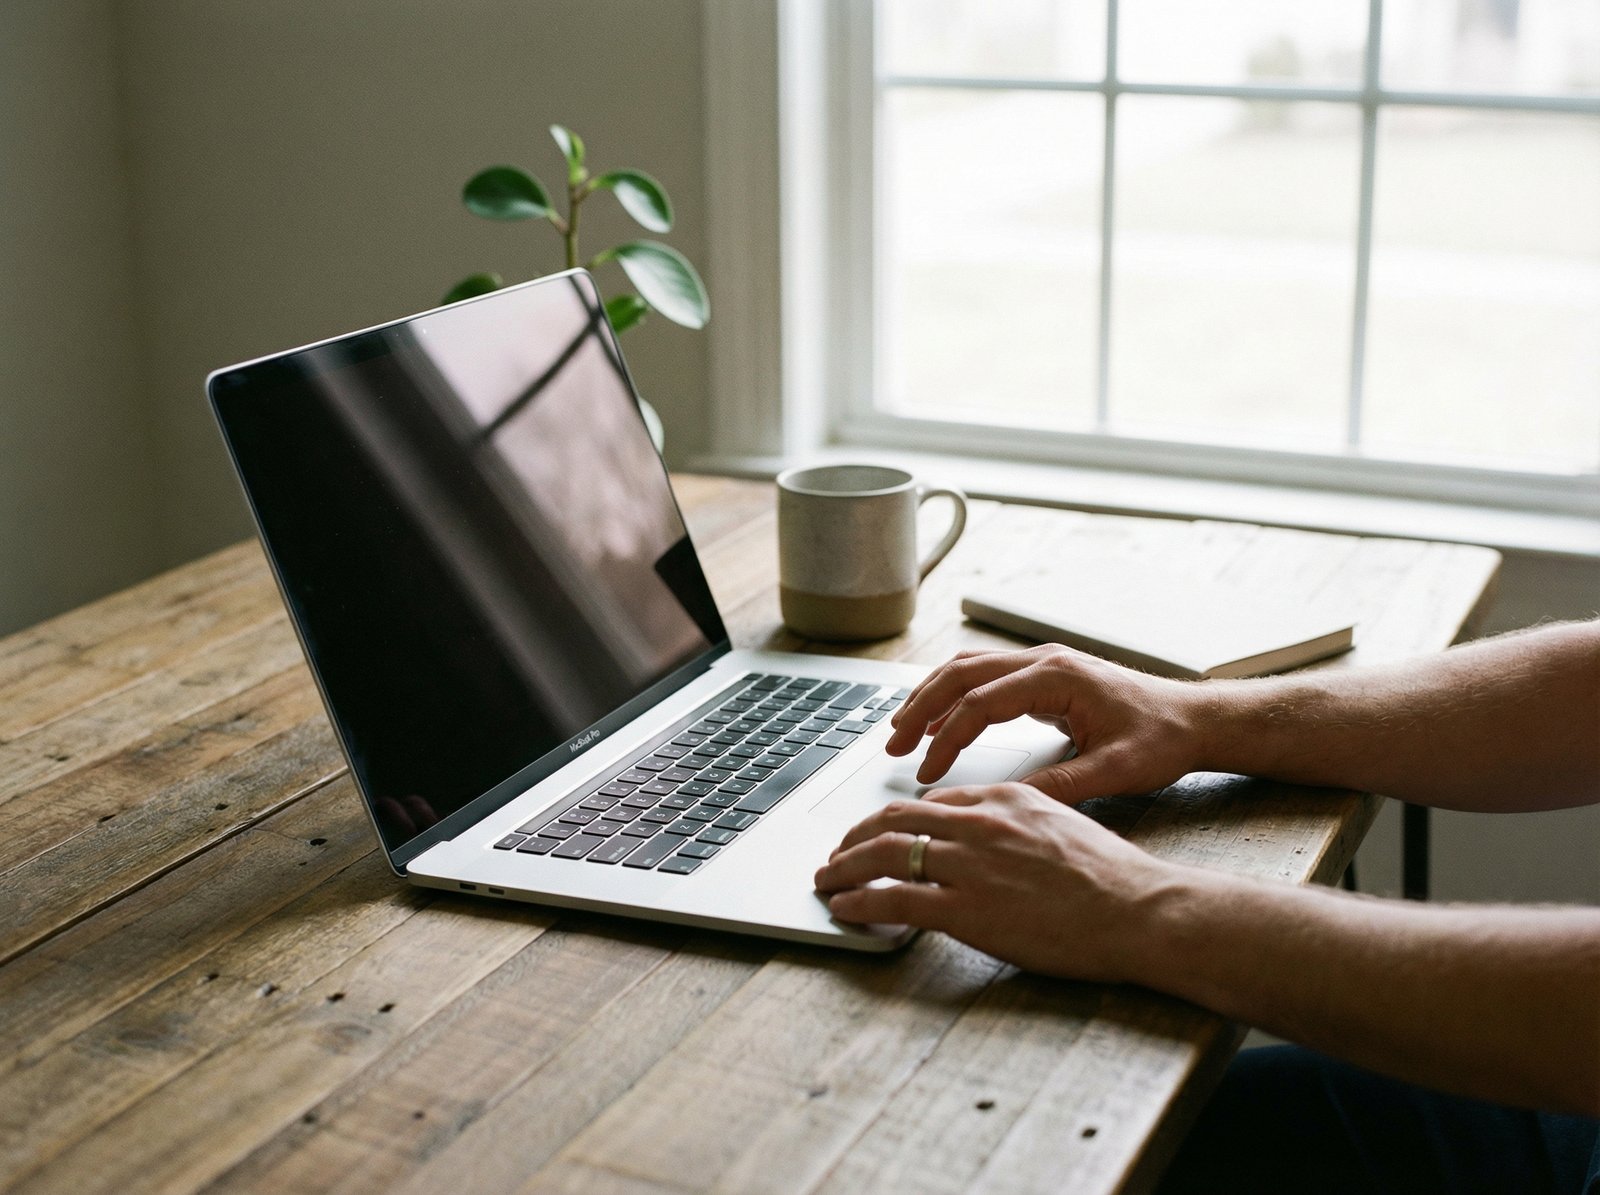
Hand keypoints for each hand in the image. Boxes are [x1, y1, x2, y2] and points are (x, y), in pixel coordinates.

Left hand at [813, 783, 1175, 980]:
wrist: (1140, 909)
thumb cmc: (1113, 878)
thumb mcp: (1062, 824)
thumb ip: (1018, 822)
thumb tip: (989, 837)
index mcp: (1004, 798)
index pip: (932, 801)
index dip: (895, 818)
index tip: (880, 832)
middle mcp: (980, 822)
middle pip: (896, 818)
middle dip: (856, 835)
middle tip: (838, 851)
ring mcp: (970, 864)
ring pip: (884, 852)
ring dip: (844, 865)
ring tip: (826, 879)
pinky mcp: (965, 907)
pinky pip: (893, 898)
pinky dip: (858, 900)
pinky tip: (844, 907)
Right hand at [886, 645, 1207, 803]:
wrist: (1194, 719)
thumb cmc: (1162, 740)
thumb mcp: (1114, 772)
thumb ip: (1060, 786)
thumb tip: (1007, 803)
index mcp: (1058, 677)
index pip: (981, 703)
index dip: (947, 738)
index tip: (928, 771)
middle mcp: (1044, 661)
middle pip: (961, 674)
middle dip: (922, 708)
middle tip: (894, 744)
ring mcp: (1043, 664)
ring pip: (968, 669)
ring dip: (932, 697)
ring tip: (904, 732)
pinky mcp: (1045, 676)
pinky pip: (985, 678)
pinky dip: (955, 697)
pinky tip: (941, 724)